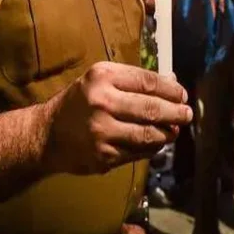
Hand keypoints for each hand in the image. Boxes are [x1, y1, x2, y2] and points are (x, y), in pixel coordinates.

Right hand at [43, 63, 192, 175]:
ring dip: (168, 133)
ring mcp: (103, 132)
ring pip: (149, 134)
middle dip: (176, 112)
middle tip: (187, 114)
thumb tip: (173, 81)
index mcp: (101, 77)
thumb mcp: (99, 80)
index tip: (182, 95)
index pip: (148, 81)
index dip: (171, 89)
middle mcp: (102, 102)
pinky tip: (157, 142)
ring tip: (176, 129)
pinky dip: (152, 147)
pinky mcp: (104, 156)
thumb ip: (133, 81)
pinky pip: (139, 152)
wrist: (47, 135)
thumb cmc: (79, 103)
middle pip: (152, 108)